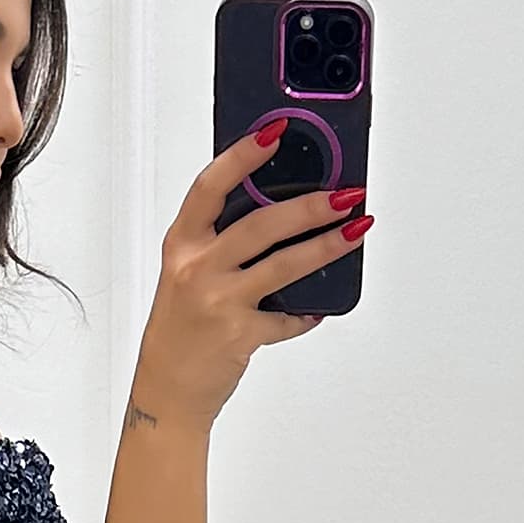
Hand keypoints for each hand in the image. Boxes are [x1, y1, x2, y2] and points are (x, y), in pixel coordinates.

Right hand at [131, 126, 367, 427]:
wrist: (166, 391)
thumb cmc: (180, 328)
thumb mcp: (187, 273)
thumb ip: (220, 239)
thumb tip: (277, 207)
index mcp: (182, 244)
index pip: (211, 186)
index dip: (243, 155)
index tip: (275, 131)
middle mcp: (197, 269)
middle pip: (261, 223)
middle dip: (310, 204)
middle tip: (345, 192)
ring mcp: (219, 303)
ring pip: (283, 264)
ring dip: (327, 244)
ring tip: (357, 229)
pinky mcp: (240, 335)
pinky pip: (287, 317)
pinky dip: (307, 311)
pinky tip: (320, 303)